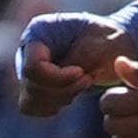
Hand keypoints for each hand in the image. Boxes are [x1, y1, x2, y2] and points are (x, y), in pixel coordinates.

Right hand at [12, 10, 134, 119]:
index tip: (82, 72)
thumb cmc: (109, 39)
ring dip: (61, 98)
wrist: (112, 46)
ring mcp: (27, 69)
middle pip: (32, 85)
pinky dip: (53, 106)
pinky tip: (72, 93)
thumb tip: (64, 71)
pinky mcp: (32, 84)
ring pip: (31, 99)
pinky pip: (32, 107)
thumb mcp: (103, 41)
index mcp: (39, 30)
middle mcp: (26, 50)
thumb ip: (82, 55)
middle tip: (88, 78)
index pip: (33, 67)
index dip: (57, 77)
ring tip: (82, 83)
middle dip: (64, 89)